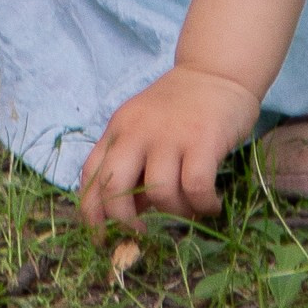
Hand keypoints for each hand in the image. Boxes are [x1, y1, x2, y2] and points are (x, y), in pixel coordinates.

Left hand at [77, 65, 261, 234]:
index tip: (103, 237)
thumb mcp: (146, 130)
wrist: (217, 71)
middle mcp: (137, 131)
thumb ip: (134, 166)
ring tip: (191, 209)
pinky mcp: (202, 139)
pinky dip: (203, 205)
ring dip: (176, 213)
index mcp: (118, 129)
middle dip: (124, 220)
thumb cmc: (181, 107)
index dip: (91, 212)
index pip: (91, 175)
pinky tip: (212, 205)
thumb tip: (132, 214)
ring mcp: (169, 134)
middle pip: (114, 187)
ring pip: (159, 193)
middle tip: (144, 232)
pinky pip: (196, 188)